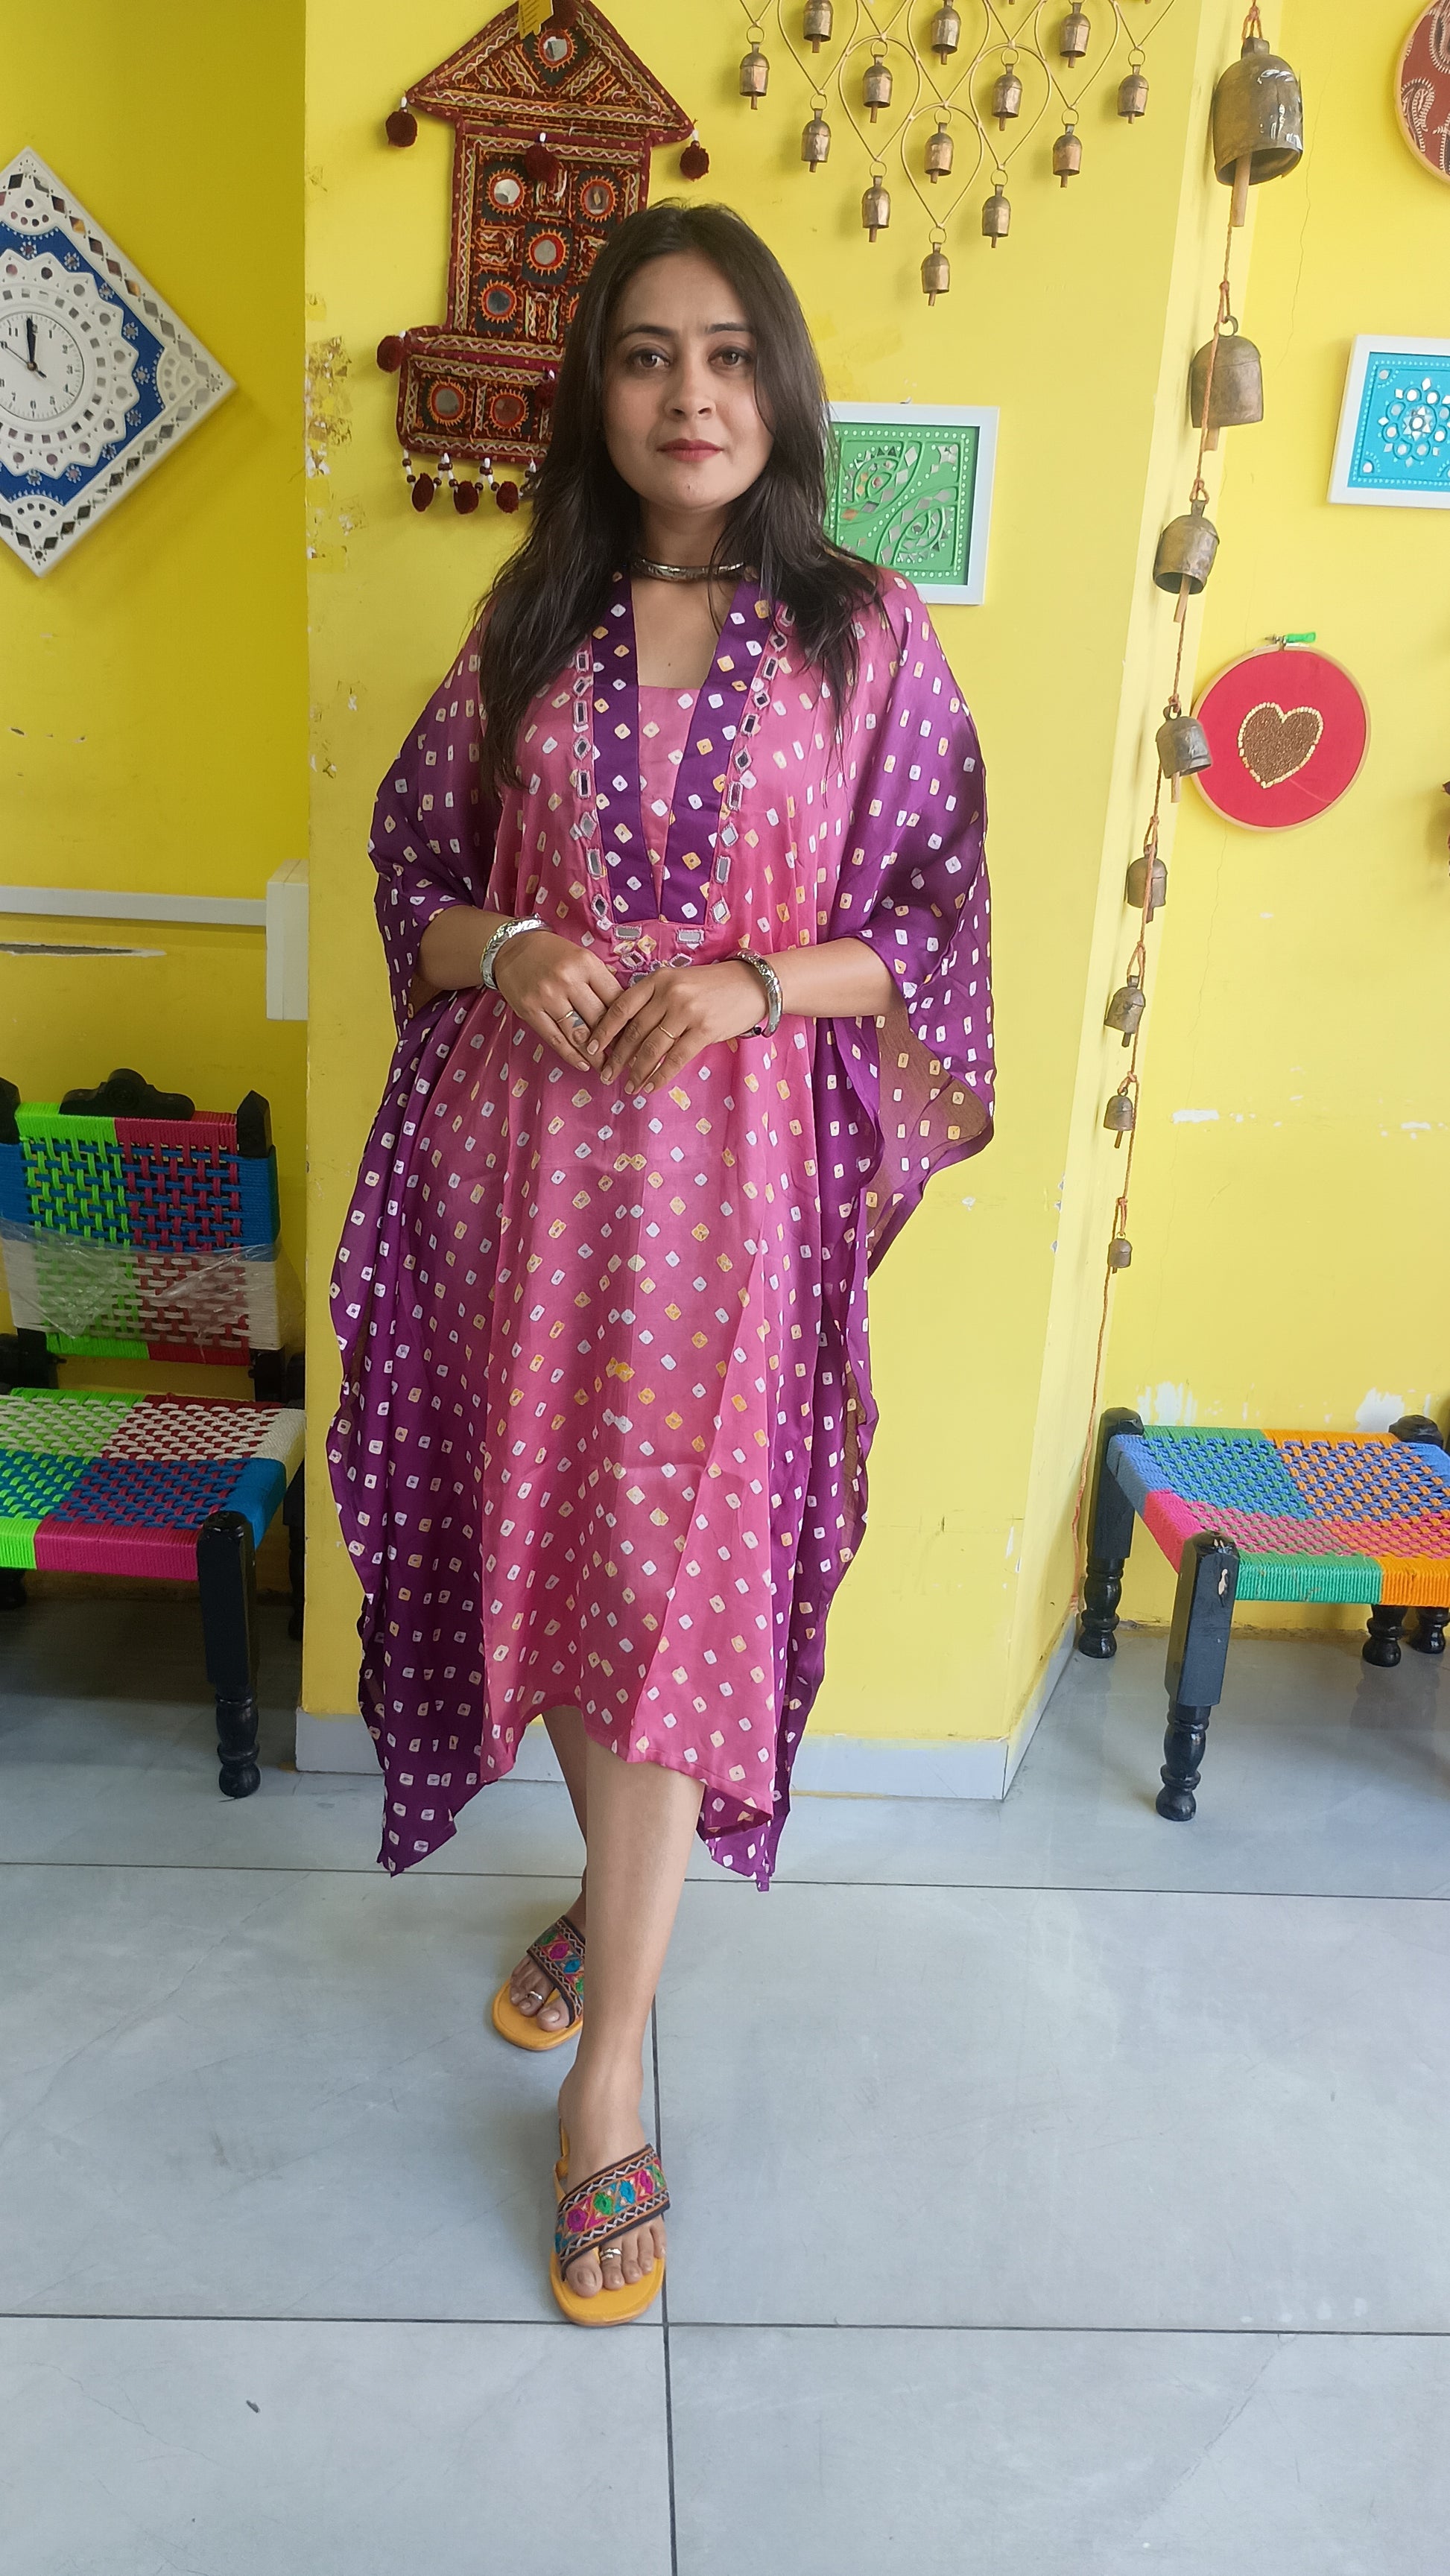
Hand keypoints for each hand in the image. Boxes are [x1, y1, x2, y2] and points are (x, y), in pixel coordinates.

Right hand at [492, 928, 624, 1071]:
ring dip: (595, 1055)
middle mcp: (567, 979)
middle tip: (624, 1056)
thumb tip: (624, 1011)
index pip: (615, 998)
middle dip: (614, 1042)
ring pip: (579, 1033)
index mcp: (586, 964)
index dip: (627, 1020)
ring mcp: (547, 996)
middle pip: (599, 1018)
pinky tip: (584, 1064)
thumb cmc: (551, 954)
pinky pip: (556, 1039)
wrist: (511, 949)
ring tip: (607, 1067)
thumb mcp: (581, 956)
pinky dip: (571, 1056)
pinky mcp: (530, 1011)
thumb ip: (600, 980)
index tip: (634, 1036)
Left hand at [587, 961, 767, 1093]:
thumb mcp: (677, 981)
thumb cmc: (711, 986)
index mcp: (658, 979)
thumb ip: (653, 999)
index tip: (590, 1048)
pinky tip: (650, 1086)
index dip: (603, 1030)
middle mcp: (670, 993)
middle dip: (616, 1057)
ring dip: (636, 1071)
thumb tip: (624, 1031)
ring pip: (652, 1048)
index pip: (622, 1006)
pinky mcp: (705, 1030)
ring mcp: (687, 1011)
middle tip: (605, 1074)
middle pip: (634, 1031)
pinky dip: (660, 1075)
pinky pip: (676, 1058)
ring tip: (628, 1086)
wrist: (753, 984)